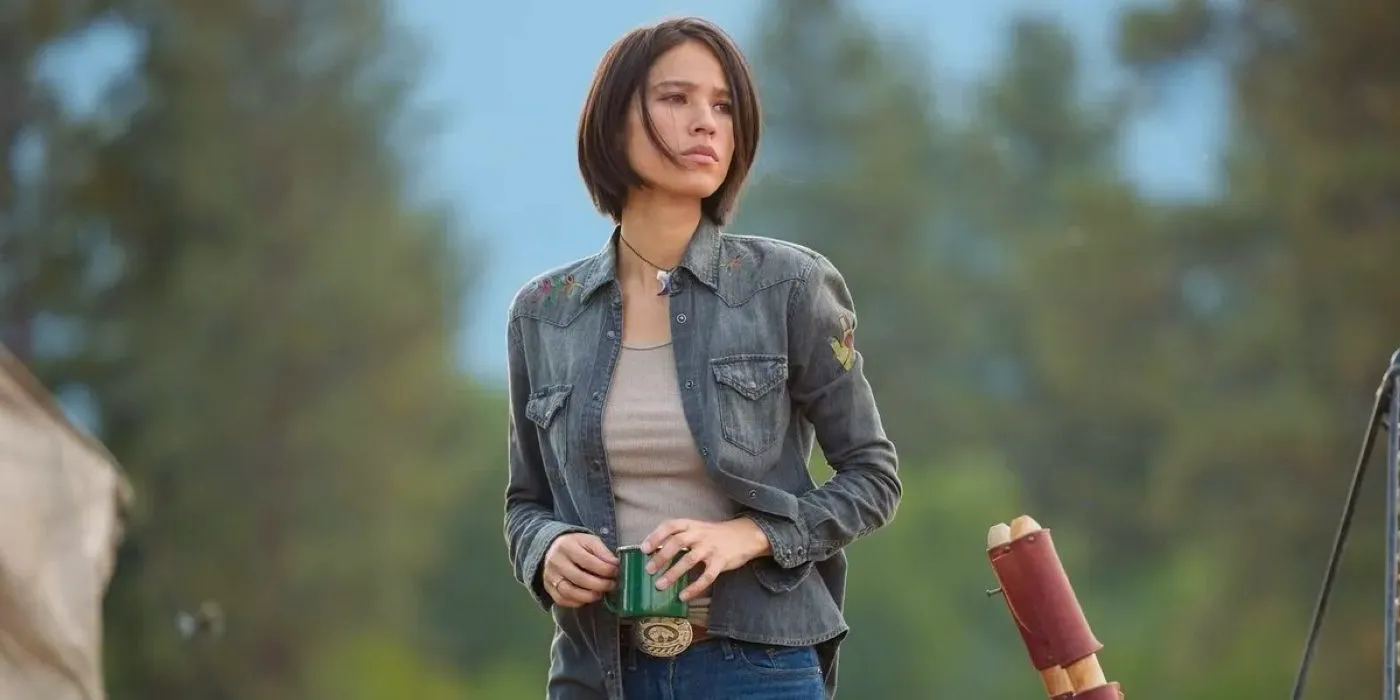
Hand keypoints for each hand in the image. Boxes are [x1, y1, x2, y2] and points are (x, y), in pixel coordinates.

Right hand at [543, 532, 617, 607]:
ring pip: (569, 592)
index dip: (605, 569)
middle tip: (612, 585)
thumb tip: (615, 565)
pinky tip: (588, 598)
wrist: (553, 548)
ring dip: (589, 596)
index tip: (616, 572)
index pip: (588, 561)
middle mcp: (556, 562)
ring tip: (601, 593)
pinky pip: (562, 600)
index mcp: (567, 547)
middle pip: (579, 578)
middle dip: (600, 584)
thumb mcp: (590, 541)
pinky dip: (577, 602)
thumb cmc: (576, 545)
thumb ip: (603, 552)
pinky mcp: (549, 588)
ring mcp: (550, 576)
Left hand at [641, 517, 771, 601]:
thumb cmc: (714, 535)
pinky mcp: (721, 561)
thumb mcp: (697, 529)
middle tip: (649, 570)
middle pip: (678, 542)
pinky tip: (683, 596)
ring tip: (660, 585)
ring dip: (673, 573)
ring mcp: (711, 548)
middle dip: (661, 556)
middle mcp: (700, 534)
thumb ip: (680, 537)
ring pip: (689, 559)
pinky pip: (706, 576)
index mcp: (692, 525)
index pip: (670, 525)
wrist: (745, 535)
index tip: (644, 549)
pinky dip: (694, 587)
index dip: (656, 536)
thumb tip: (655, 553)